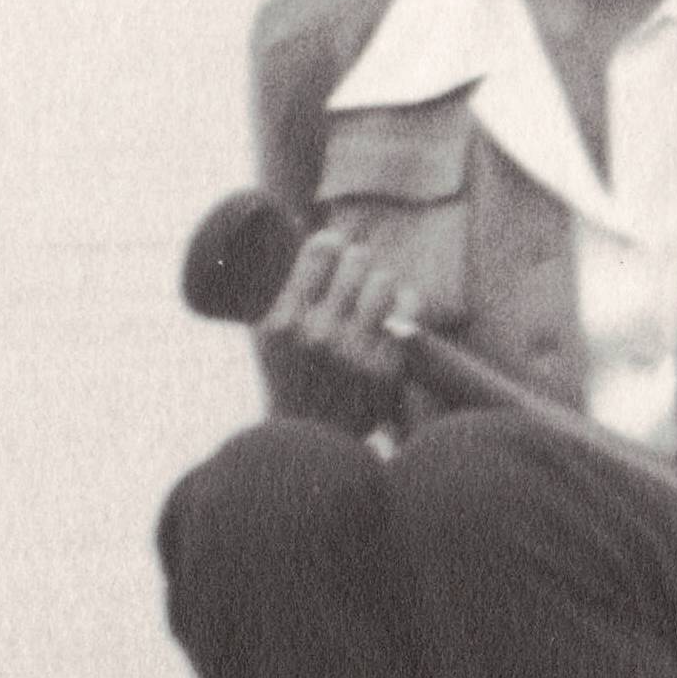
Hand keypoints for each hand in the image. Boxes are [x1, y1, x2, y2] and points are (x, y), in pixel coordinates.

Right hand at [262, 219, 426, 396]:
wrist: (313, 441)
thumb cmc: (290, 378)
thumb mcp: (268, 336)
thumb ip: (282, 291)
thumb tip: (317, 236)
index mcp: (282, 321)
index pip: (321, 248)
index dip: (332, 244)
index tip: (334, 253)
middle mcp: (316, 335)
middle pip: (358, 257)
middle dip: (358, 266)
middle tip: (353, 282)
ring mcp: (353, 352)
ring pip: (385, 279)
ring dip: (380, 286)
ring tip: (370, 301)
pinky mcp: (386, 368)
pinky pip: (409, 306)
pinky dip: (404, 305)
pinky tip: (391, 317)